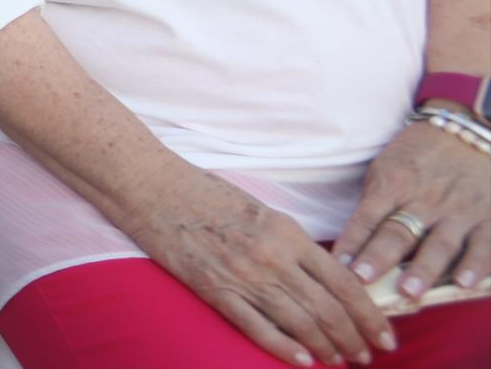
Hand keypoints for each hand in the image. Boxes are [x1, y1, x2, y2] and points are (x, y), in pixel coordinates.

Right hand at [125, 166, 392, 365]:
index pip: (344, 282)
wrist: (153, 187)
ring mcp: (243, 276)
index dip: (370, 314)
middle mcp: (272, 257)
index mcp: (287, 233)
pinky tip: (302, 362)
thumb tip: (322, 276)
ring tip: (339, 361)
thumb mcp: (260, 210)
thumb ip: (291, 243)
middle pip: (328, 308)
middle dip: (353, 337)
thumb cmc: (204, 192)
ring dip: (325, 347)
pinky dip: (283, 348)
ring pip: (299, 322)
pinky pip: (257, 327)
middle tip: (366, 355)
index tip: (384, 334)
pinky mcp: (215, 290)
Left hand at [334, 117, 490, 301]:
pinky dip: (475, 265)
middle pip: (398, 232)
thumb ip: (375, 203)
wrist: (467, 131)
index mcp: (393, 184)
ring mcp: (458, 210)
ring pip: (439, 243)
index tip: (339, 268)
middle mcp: (424, 199)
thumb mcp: (387, 167)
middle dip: (380, 258)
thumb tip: (355, 244)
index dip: (352, 243)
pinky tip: (464, 283)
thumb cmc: (418, 155)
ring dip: (423, 269)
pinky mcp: (489, 217)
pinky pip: (483, 244)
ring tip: (409, 291)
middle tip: (363, 281)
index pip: (367, 218)